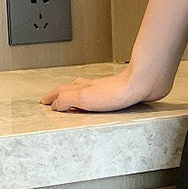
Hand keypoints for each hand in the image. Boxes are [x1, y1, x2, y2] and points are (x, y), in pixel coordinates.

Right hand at [39, 65, 172, 112]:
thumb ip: (66, 100)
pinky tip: (105, 100)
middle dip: (63, 93)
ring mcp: (109, 88)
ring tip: (76, 97)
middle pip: (74, 87)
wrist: (144, 83)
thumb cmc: (118, 90)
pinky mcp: (123, 93)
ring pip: (90, 89)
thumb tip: (54, 105)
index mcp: (83, 88)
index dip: (52, 96)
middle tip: (55, 98)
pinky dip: (98, 97)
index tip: (44, 102)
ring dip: (80, 93)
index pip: (62, 91)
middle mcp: (95, 86)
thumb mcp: (84, 98)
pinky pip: (105, 95)